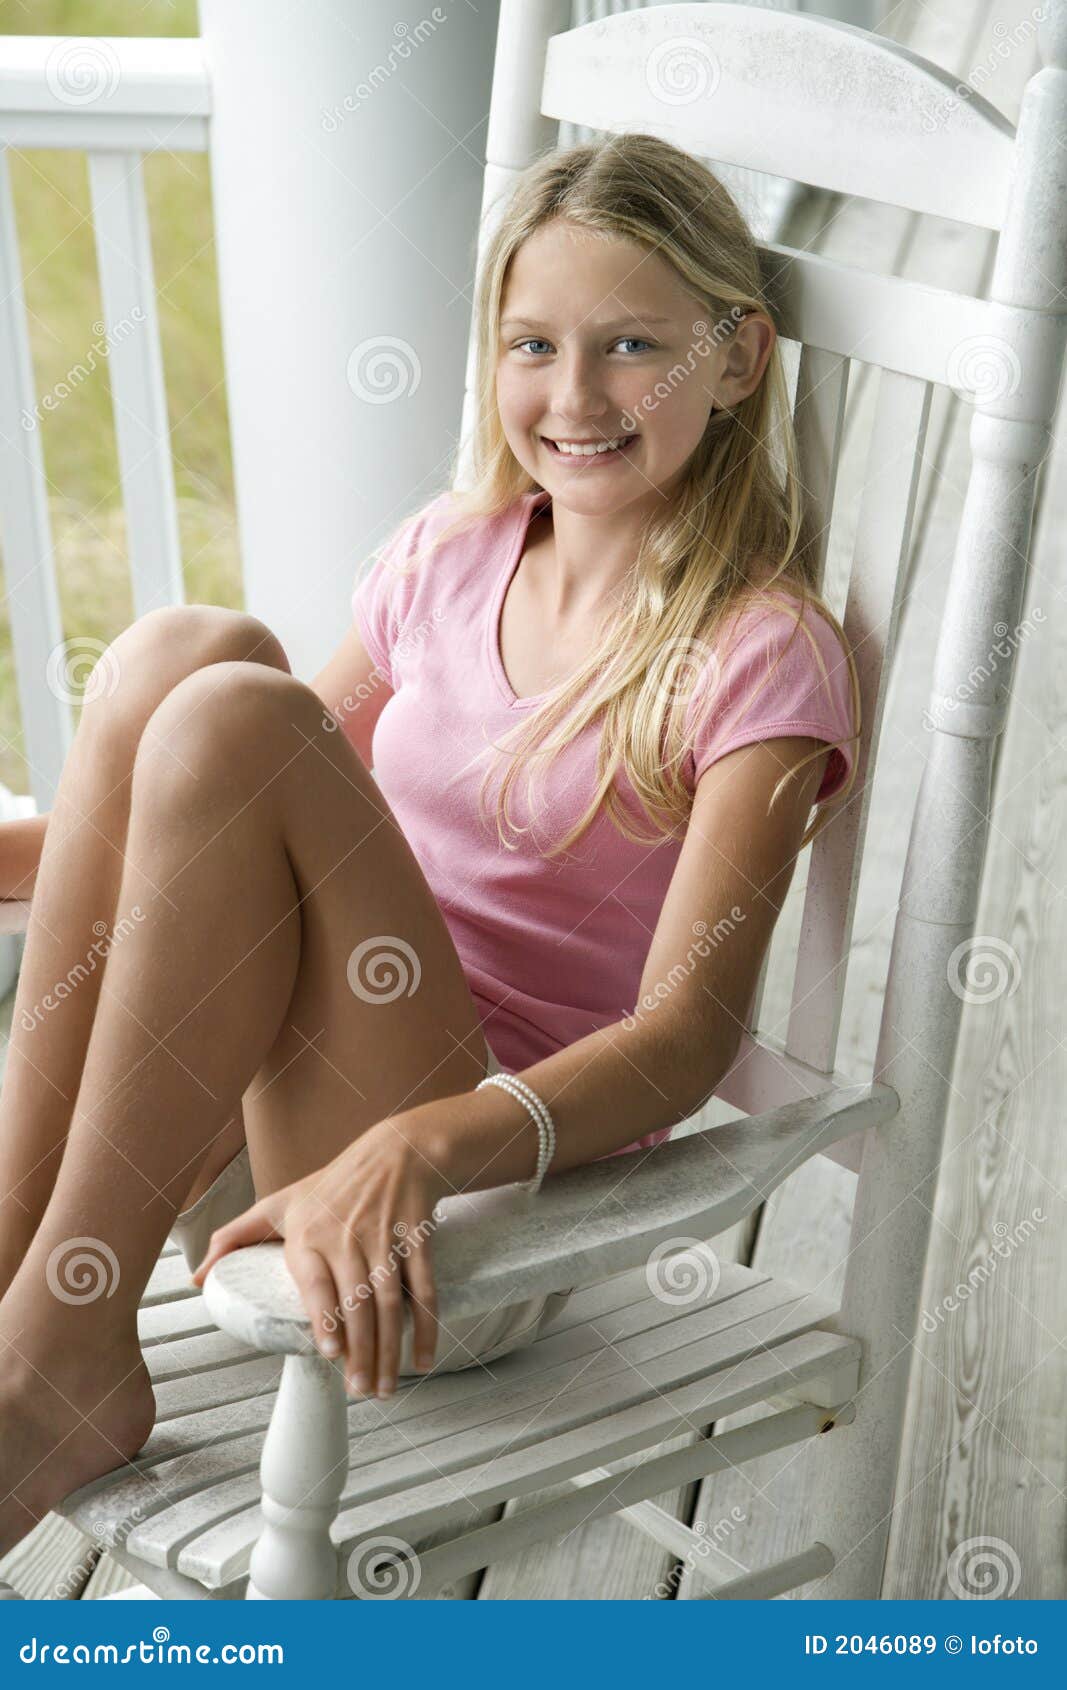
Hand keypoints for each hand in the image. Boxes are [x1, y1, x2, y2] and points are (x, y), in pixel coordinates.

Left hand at [189, 1112, 454, 1399]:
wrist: (394, 1152)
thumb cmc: (331, 1184)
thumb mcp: (279, 1204)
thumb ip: (236, 1237)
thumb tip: (196, 1278)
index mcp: (310, 1233)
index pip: (318, 1281)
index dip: (327, 1317)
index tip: (330, 1354)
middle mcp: (348, 1237)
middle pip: (357, 1303)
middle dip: (362, 1352)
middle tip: (361, 1392)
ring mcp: (386, 1239)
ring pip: (391, 1302)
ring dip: (391, 1348)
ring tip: (385, 1388)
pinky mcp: (417, 1240)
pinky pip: (424, 1288)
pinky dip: (428, 1325)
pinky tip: (425, 1359)